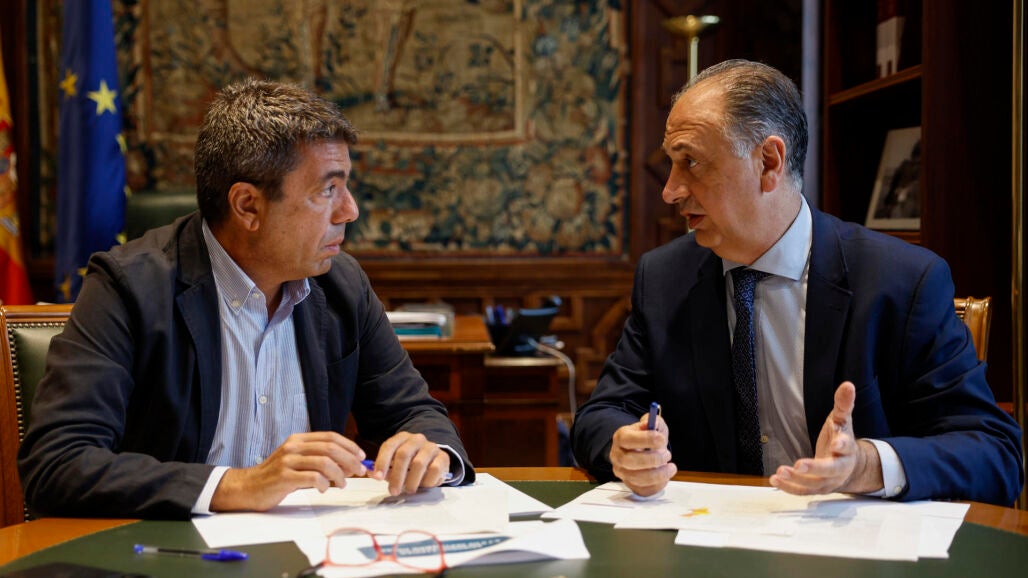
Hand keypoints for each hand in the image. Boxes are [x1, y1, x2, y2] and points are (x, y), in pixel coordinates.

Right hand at [211, 431, 366, 511]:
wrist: (247, 488)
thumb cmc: (276, 476)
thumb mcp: (297, 461)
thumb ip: (318, 459)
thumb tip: (348, 464)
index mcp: (298, 440)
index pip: (330, 437)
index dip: (349, 446)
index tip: (361, 456)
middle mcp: (293, 447)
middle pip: (330, 448)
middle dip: (349, 460)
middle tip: (358, 471)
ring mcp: (287, 461)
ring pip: (324, 463)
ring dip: (339, 475)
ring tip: (341, 484)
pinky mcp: (284, 477)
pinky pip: (312, 478)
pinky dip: (323, 484)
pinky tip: (323, 489)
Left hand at [367, 432, 450, 495]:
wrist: (433, 460)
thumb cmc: (410, 464)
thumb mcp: (395, 465)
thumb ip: (384, 469)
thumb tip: (371, 473)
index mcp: (402, 438)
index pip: (389, 446)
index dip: (382, 462)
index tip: (378, 478)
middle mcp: (417, 439)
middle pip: (403, 455)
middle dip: (396, 476)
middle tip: (393, 491)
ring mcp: (431, 447)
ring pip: (419, 463)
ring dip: (411, 481)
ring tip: (408, 490)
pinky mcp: (443, 457)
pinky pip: (434, 469)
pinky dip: (427, 481)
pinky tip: (424, 485)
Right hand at [609, 412, 676, 496]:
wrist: (642, 451)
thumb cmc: (647, 438)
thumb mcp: (652, 425)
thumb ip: (653, 421)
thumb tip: (652, 423)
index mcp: (620, 438)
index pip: (627, 439)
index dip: (646, 439)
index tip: (662, 439)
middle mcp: (617, 456)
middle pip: (630, 461)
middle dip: (653, 459)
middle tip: (667, 454)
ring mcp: (622, 473)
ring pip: (638, 478)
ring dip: (659, 473)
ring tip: (669, 466)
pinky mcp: (631, 486)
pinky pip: (645, 489)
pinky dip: (659, 483)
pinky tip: (664, 474)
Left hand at [769, 381, 882, 494]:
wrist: (849, 466)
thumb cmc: (841, 439)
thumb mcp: (842, 421)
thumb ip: (843, 404)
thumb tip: (848, 384)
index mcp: (847, 450)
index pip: (847, 447)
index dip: (842, 445)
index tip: (836, 443)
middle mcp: (840, 468)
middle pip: (830, 470)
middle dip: (815, 468)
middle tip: (799, 465)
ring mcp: (828, 481)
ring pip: (813, 484)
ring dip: (796, 480)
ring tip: (780, 472)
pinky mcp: (816, 488)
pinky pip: (802, 491)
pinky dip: (789, 487)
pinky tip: (775, 479)